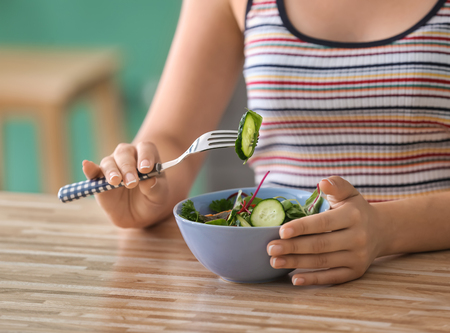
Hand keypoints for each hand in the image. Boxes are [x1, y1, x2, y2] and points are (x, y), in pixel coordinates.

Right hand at [82, 142, 168, 227]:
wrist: (138, 214)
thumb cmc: (151, 200)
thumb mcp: (159, 197)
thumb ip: (155, 188)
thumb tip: (149, 180)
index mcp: (147, 157)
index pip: (146, 148)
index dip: (145, 156)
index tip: (146, 168)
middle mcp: (129, 157)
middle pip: (125, 153)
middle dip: (128, 167)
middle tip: (131, 182)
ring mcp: (113, 166)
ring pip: (109, 161)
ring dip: (112, 171)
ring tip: (115, 181)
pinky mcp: (99, 179)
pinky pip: (93, 171)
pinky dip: (89, 168)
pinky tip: (86, 165)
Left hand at [267, 176, 384, 285]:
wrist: (382, 231)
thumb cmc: (356, 210)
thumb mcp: (349, 193)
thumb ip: (336, 185)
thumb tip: (322, 183)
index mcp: (353, 216)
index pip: (323, 223)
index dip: (301, 227)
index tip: (280, 231)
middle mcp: (357, 238)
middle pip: (320, 245)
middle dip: (293, 247)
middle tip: (270, 248)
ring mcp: (357, 257)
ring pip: (322, 261)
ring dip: (296, 263)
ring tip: (274, 261)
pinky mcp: (355, 272)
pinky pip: (331, 277)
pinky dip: (312, 279)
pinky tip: (294, 279)